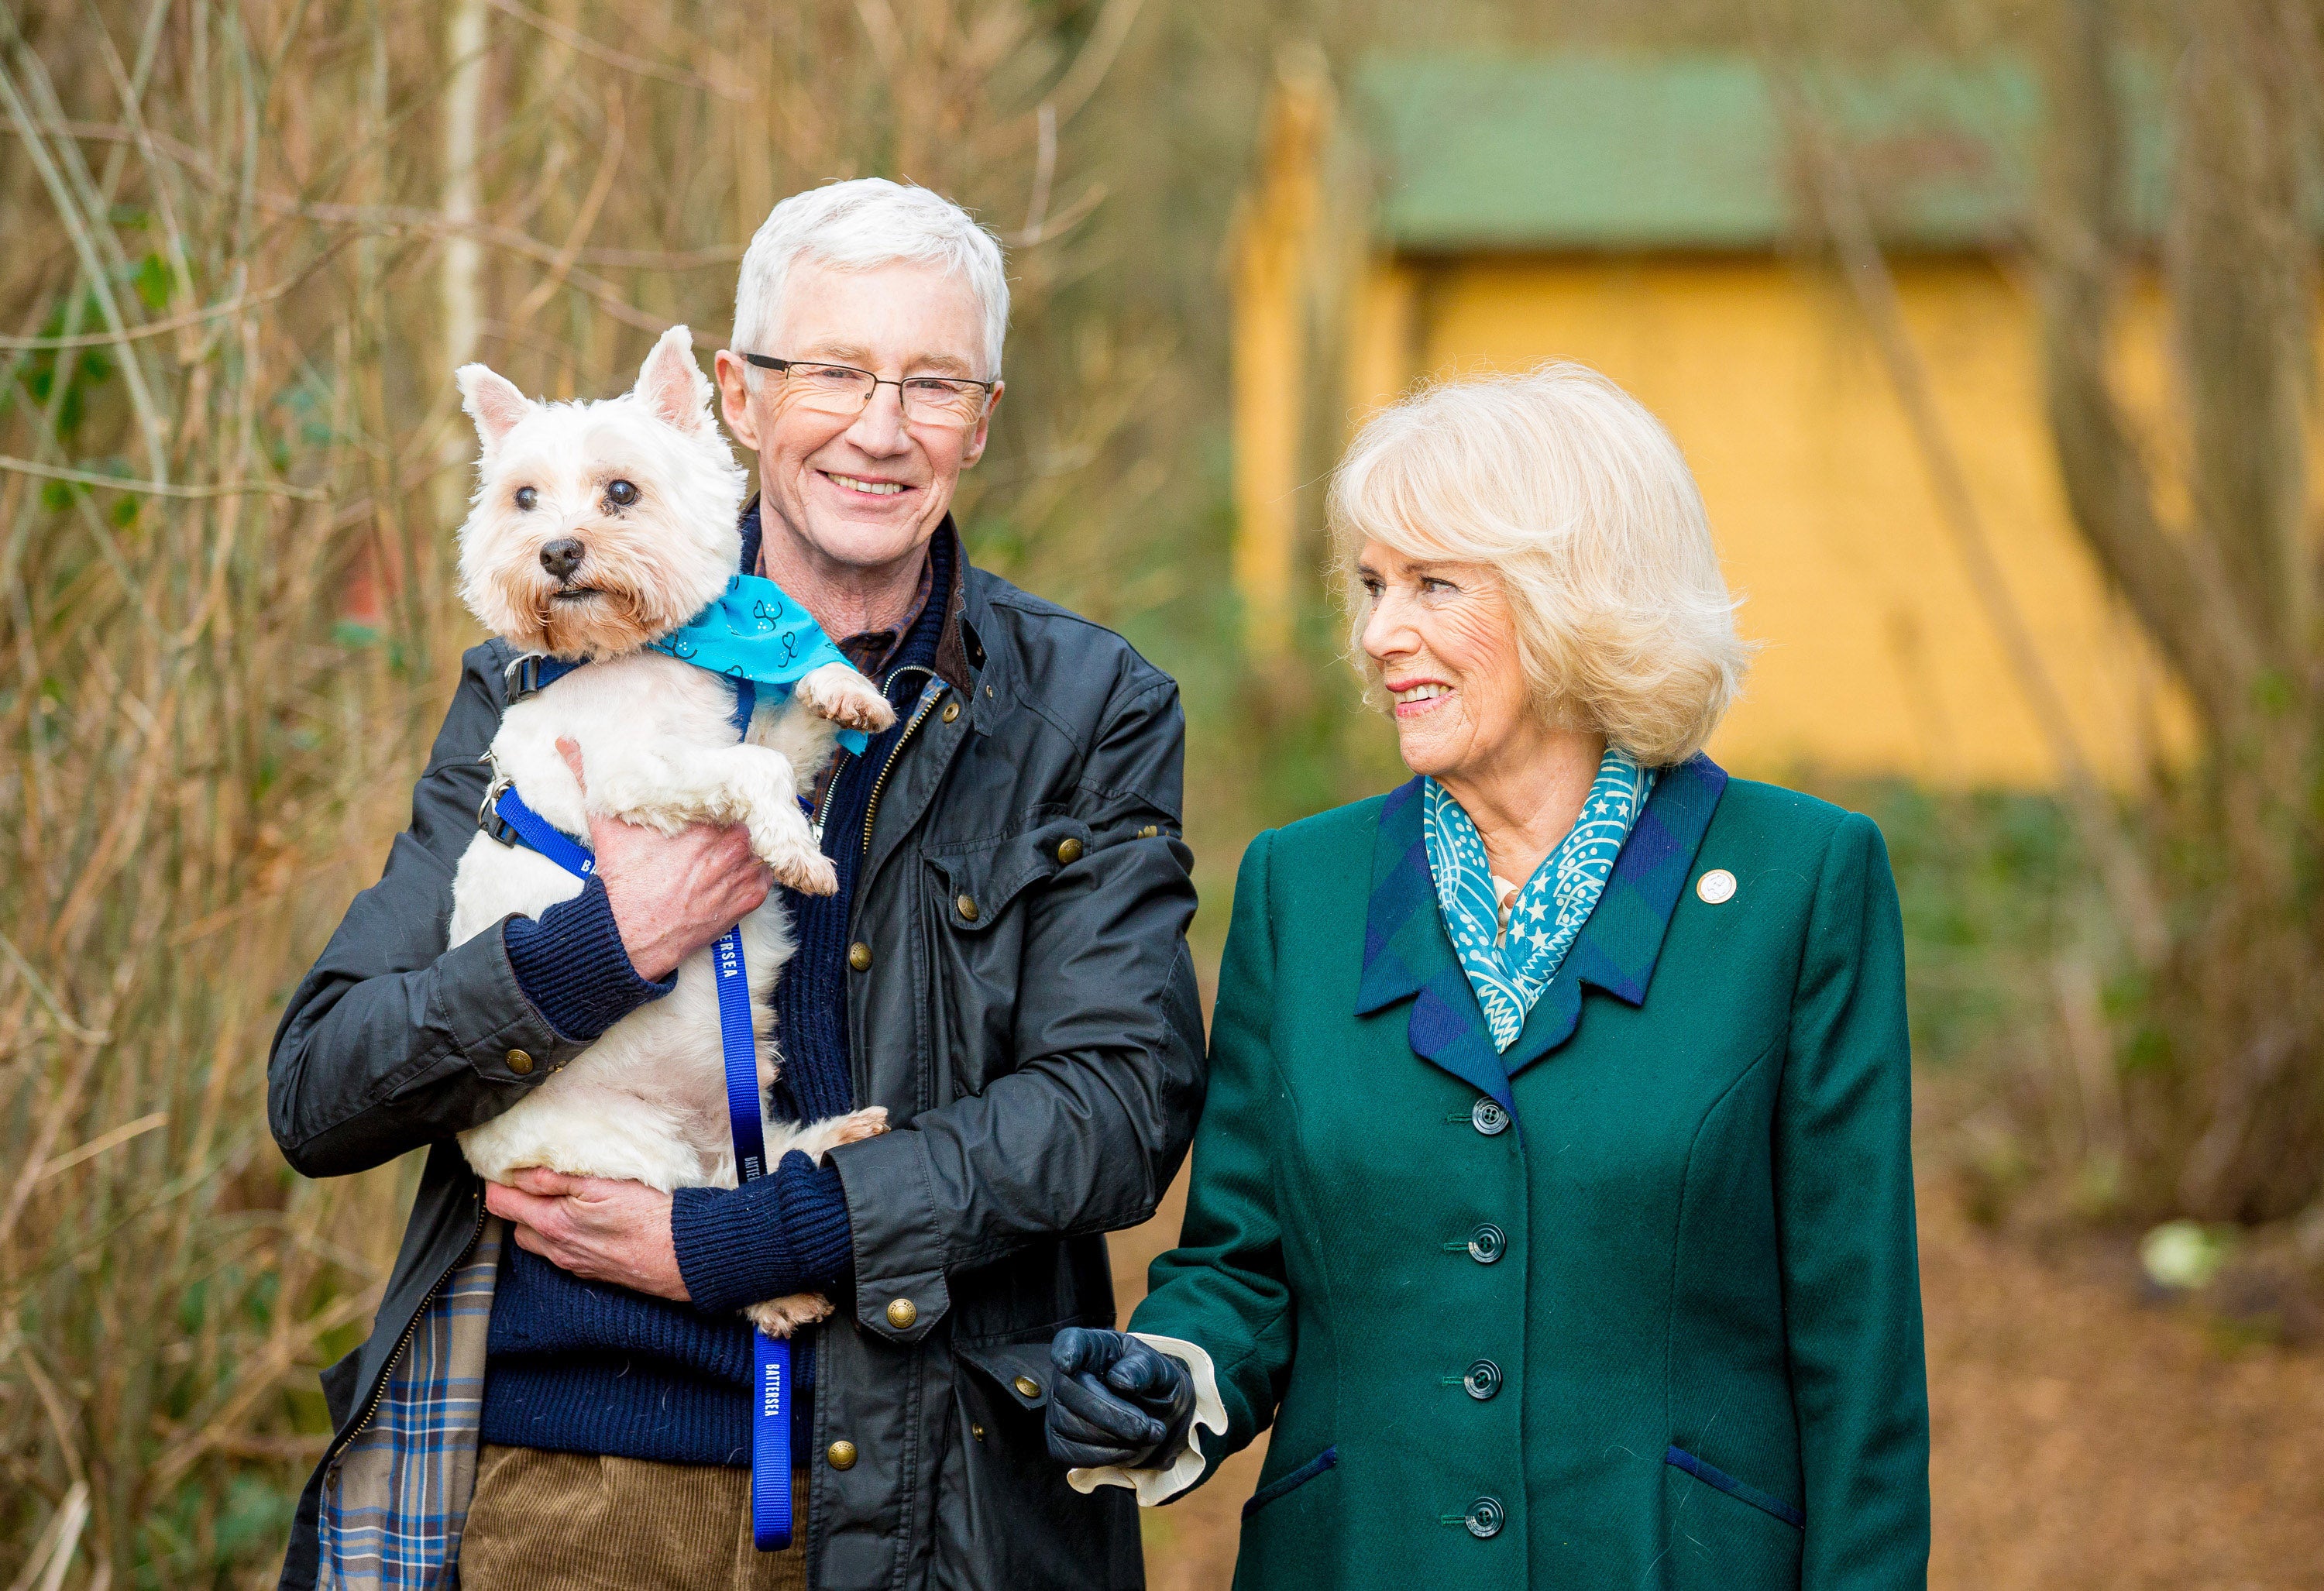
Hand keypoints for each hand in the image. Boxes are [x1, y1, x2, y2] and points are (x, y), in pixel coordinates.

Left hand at [484, 1167, 688, 1300]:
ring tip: (558, 1198)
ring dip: (537, 1220)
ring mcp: (572, 1263)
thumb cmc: (648, 1216)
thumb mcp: (601, 1184)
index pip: (500, 1203)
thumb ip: (554, 1179)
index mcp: (552, 1224)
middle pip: (514, 1225)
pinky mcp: (589, 1271)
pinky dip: (559, 1236)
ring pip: (536, 1242)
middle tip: (533, 1178)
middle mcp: (556, 1249)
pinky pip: (559, 1253)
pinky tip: (581, 1221)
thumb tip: (518, 1172)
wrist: (681, 1254)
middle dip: (516, 1202)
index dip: (498, 1181)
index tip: (506, 1165)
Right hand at [557, 738, 771, 979]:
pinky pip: (768, 877)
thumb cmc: (622, 881)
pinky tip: (743, 868)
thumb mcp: (607, 825)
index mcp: (703, 821)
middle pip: (750, 817)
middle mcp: (730, 845)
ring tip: (740, 841)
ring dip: (754, 843)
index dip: (727, 791)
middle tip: (731, 815)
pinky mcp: (749, 901)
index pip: (731, 792)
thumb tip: (566, 741)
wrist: (629, 937)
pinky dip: (758, 872)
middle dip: (741, 815)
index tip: (720, 792)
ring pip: (763, 846)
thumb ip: (588, 777)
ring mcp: (743, 874)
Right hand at [1046, 1327, 1196, 1469]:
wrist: (1153, 1413)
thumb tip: (1120, 1381)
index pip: (1069, 1342)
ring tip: (1146, 1435)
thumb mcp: (1157, 1367)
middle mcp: (1066, 1375)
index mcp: (1089, 1346)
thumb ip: (1143, 1368)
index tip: (1069, 1364)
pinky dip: (1102, 1455)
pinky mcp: (1060, 1439)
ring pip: (1069, 1425)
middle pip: (1070, 1391)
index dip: (1065, 1352)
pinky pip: (1070, 1452)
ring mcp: (1058, 1407)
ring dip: (1112, 1438)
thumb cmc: (1150, 1381)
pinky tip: (1128, 1449)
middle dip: (1110, 1414)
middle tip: (1145, 1427)